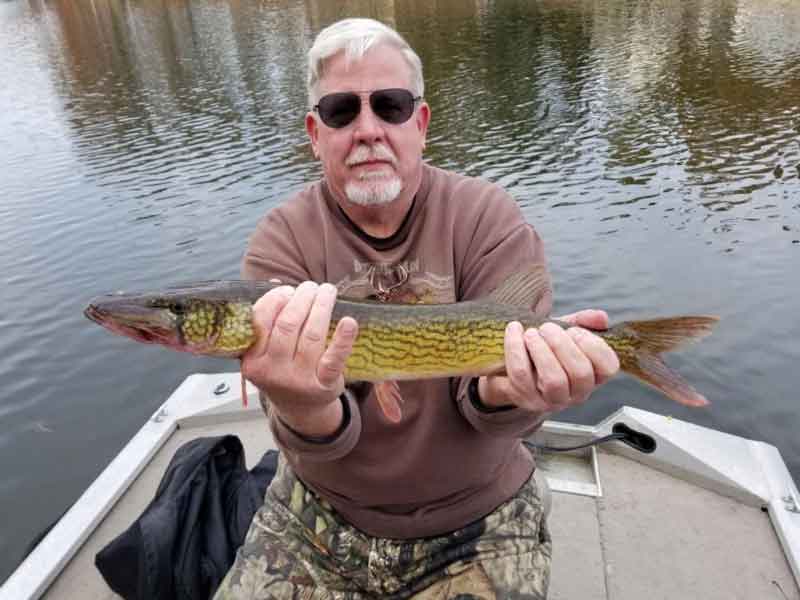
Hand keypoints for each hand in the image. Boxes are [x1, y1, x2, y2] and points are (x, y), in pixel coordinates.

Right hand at [241, 281, 357, 436]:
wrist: (301, 408)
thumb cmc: (282, 369)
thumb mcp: (265, 351)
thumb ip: (268, 319)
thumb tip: (277, 282)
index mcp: (252, 360)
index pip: (260, 322)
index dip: (276, 299)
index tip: (288, 290)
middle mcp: (272, 371)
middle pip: (288, 325)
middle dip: (302, 298)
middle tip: (311, 286)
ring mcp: (298, 379)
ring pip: (311, 335)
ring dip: (321, 307)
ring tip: (327, 292)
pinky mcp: (323, 384)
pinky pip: (334, 359)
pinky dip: (343, 339)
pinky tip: (350, 322)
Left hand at [478, 310, 619, 415]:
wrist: (514, 366)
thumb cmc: (546, 348)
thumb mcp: (565, 332)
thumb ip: (583, 322)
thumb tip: (601, 317)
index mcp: (594, 375)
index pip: (608, 367)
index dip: (593, 345)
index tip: (574, 330)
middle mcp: (577, 393)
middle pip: (580, 373)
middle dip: (562, 344)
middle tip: (547, 328)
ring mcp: (552, 400)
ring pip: (553, 380)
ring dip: (541, 350)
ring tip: (531, 332)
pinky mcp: (526, 398)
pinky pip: (521, 374)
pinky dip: (516, 347)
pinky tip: (514, 330)